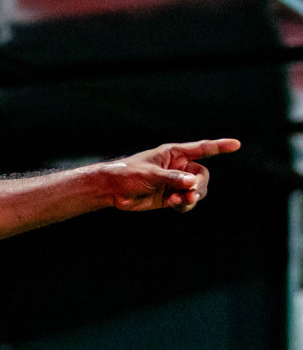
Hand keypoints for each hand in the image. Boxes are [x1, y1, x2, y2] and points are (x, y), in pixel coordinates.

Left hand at [102, 139, 239, 212]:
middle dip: (199, 185)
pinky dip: (185, 205)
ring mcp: (175, 183)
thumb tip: (192, 183)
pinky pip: (187, 202)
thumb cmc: (127, 174)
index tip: (236, 145)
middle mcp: (178, 168)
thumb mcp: (150, 174)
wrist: (112, 190)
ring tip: (179, 201)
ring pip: (197, 190)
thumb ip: (171, 178)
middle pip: (202, 176)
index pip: (201, 149)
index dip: (219, 146)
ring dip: (192, 197)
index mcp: (174, 154)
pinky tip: (174, 204)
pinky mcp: (171, 197)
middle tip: (191, 192)